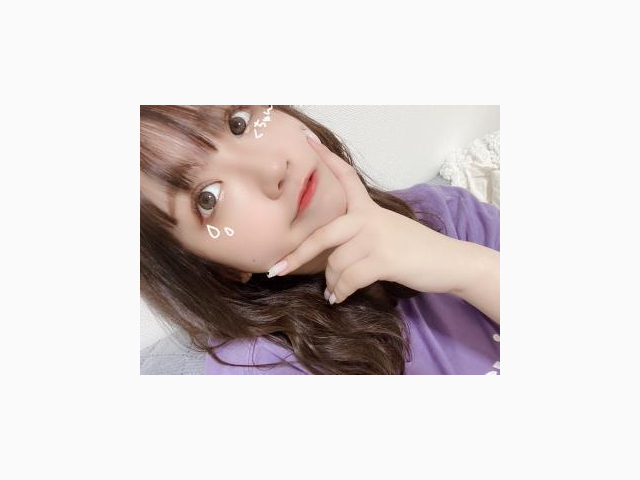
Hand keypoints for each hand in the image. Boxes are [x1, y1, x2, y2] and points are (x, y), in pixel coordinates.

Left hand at [268, 134, 470, 303]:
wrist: (448, 261)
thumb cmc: (415, 249)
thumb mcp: (387, 230)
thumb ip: (359, 235)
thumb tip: (330, 262)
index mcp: (369, 208)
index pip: (346, 176)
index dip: (325, 157)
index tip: (306, 138)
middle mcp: (369, 218)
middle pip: (323, 235)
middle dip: (297, 255)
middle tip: (277, 270)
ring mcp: (375, 237)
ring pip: (335, 263)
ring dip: (332, 283)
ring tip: (335, 292)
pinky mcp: (382, 259)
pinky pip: (347, 279)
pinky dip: (341, 292)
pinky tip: (340, 297)